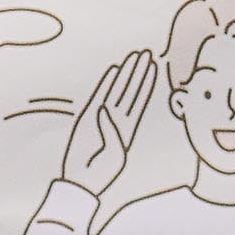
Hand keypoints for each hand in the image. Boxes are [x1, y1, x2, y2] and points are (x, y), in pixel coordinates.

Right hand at [62, 48, 157, 194]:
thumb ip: (112, 133)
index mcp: (127, 130)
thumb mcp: (115, 156)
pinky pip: (98, 95)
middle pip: (130, 90)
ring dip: (125, 73)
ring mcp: (101, 116)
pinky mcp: (86, 117)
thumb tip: (106, 108)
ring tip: (134, 56)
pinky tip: (114, 69)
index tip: (154, 67)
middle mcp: (117, 119)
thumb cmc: (100, 173)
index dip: (146, 84)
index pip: (139, 101)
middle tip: (146, 53)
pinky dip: (106, 83)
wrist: (80, 182)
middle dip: (138, 71)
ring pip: (117, 89)